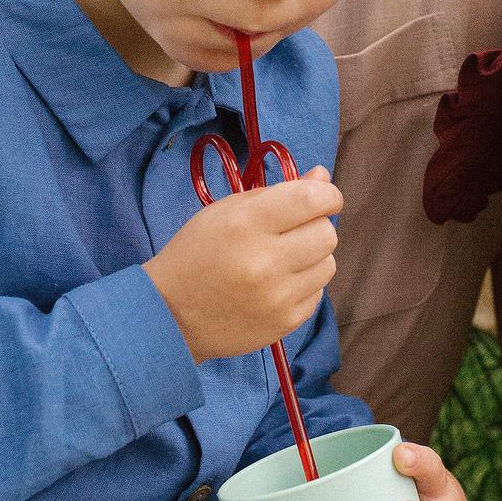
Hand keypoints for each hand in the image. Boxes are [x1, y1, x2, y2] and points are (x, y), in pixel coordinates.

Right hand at [144, 166, 340, 361]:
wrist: (172, 314)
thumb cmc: (197, 252)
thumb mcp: (226, 211)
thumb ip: (276, 192)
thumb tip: (323, 177)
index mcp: (246, 224)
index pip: (310, 199)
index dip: (327, 194)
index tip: (324, 197)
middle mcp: (265, 261)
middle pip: (327, 233)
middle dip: (316, 225)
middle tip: (294, 230)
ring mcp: (278, 297)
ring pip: (328, 263)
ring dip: (313, 256)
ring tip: (283, 258)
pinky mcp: (286, 322)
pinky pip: (318, 292)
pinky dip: (305, 283)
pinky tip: (278, 283)